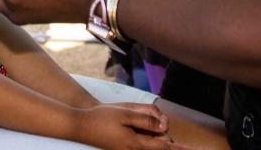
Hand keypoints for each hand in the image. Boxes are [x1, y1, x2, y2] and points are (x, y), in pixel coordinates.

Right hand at [75, 103, 192, 149]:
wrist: (81, 126)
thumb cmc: (102, 118)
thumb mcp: (125, 114)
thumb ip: (146, 120)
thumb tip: (164, 126)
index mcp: (135, 144)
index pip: (164, 148)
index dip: (180, 149)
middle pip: (159, 145)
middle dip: (161, 131)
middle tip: (150, 117)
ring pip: (150, 143)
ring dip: (151, 132)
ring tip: (135, 118)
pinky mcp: (123, 149)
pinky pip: (141, 143)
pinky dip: (144, 134)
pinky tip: (133, 124)